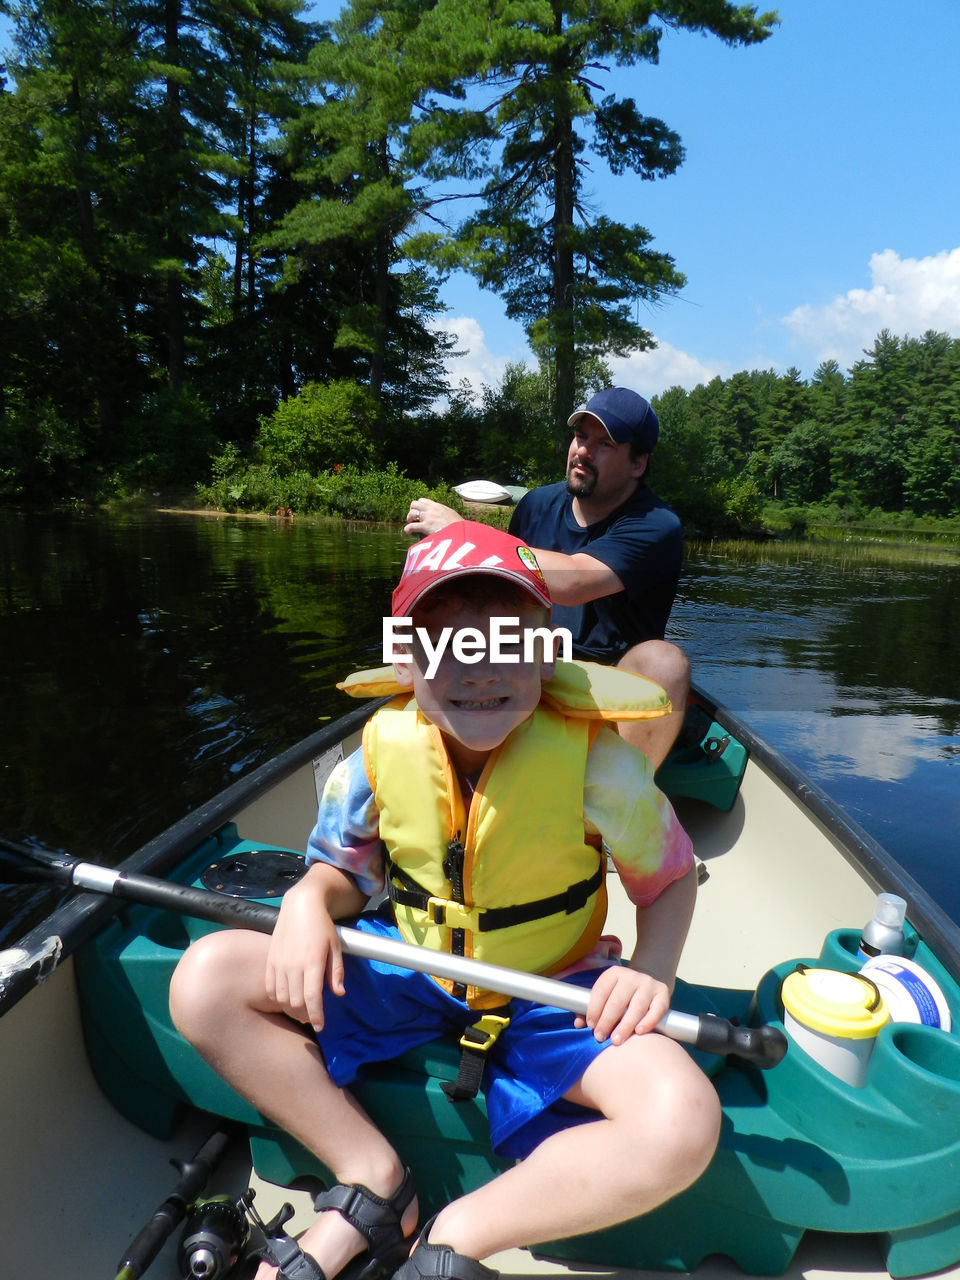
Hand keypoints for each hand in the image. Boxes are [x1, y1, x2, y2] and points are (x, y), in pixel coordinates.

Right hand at [265, 873, 343, 1031]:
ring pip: (282, 998)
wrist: (300, 907)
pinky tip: (286, 1000)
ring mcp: (279, 964)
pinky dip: (278, 999)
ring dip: (291, 1009)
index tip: (321, 1026)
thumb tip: (339, 993)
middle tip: (313, 1017)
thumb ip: (336, 971)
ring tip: (301, 1011)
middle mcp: (293, 965)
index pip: (312, 998)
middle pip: (295, 1002)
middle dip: (305, 1015)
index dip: (317, 1015)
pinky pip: (270, 987)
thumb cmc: (322, 926)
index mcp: (312, 962)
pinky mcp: (270, 961)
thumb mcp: (335, 947)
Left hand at [403, 498, 460, 537]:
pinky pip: (411, 526)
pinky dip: (407, 529)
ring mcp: (427, 517)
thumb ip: (444, 513)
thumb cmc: (458, 525)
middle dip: (412, 510)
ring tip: (411, 524)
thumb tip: (441, 517)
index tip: (420, 513)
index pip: (423, 500)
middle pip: (414, 504)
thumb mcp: (451, 514)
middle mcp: (431, 509)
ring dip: (409, 519)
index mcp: (437, 506)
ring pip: (411, 513)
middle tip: (414, 518)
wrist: (460, 531)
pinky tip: (409, 533)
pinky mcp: (425, 526)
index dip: (419, 506)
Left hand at [576, 965, 670, 1045]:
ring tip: (616, 1040)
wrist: (647, 984)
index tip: (590, 1025)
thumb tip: (578, 1024)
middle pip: (617, 1000)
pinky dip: (648, 1021)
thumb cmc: (620, 996)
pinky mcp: (663, 993)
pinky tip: (639, 1032)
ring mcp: (648, 983)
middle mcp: (631, 976)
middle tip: (600, 1037)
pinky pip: (656, 1009)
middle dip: (607, 1021)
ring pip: (636, 1007)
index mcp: (613, 973)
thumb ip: (592, 1009)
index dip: (594, 1008)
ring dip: (625, 1026)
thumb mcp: (606, 996)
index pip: (601, 990)